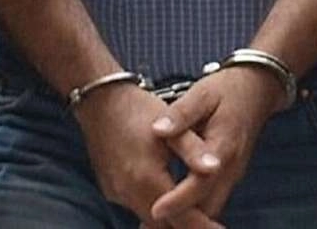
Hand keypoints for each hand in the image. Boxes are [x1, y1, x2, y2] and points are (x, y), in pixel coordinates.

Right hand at [73, 84, 224, 228]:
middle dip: (188, 226)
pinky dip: (154, 209)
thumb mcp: (171, 127)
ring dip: (171, 220)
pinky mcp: (110, 188)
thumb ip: (194, 150)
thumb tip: (216, 168)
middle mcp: (128, 192)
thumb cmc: (138, 109)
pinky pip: (136, 206)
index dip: (203, 226)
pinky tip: (167, 200)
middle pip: (164, 225)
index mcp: (146, 178)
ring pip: (148, 218)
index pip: (181, 217)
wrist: (99, 100)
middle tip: (212, 225)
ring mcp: (116, 191)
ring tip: (195, 216)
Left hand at [149, 68, 285, 221]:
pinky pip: (212, 200)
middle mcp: (231, 167)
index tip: (156, 210)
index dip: (179, 199)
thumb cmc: (225, 90)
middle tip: (147, 225)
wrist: (256, 89)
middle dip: (181, 220)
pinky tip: (170, 214)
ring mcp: (233, 174)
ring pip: (211, 208)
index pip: (201, 181)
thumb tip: (157, 129)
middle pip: (208, 206)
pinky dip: (193, 211)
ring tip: (152, 224)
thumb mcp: (201, 94)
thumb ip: (180, 113)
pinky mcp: (229, 175)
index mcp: (223, 147)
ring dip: (187, 219)